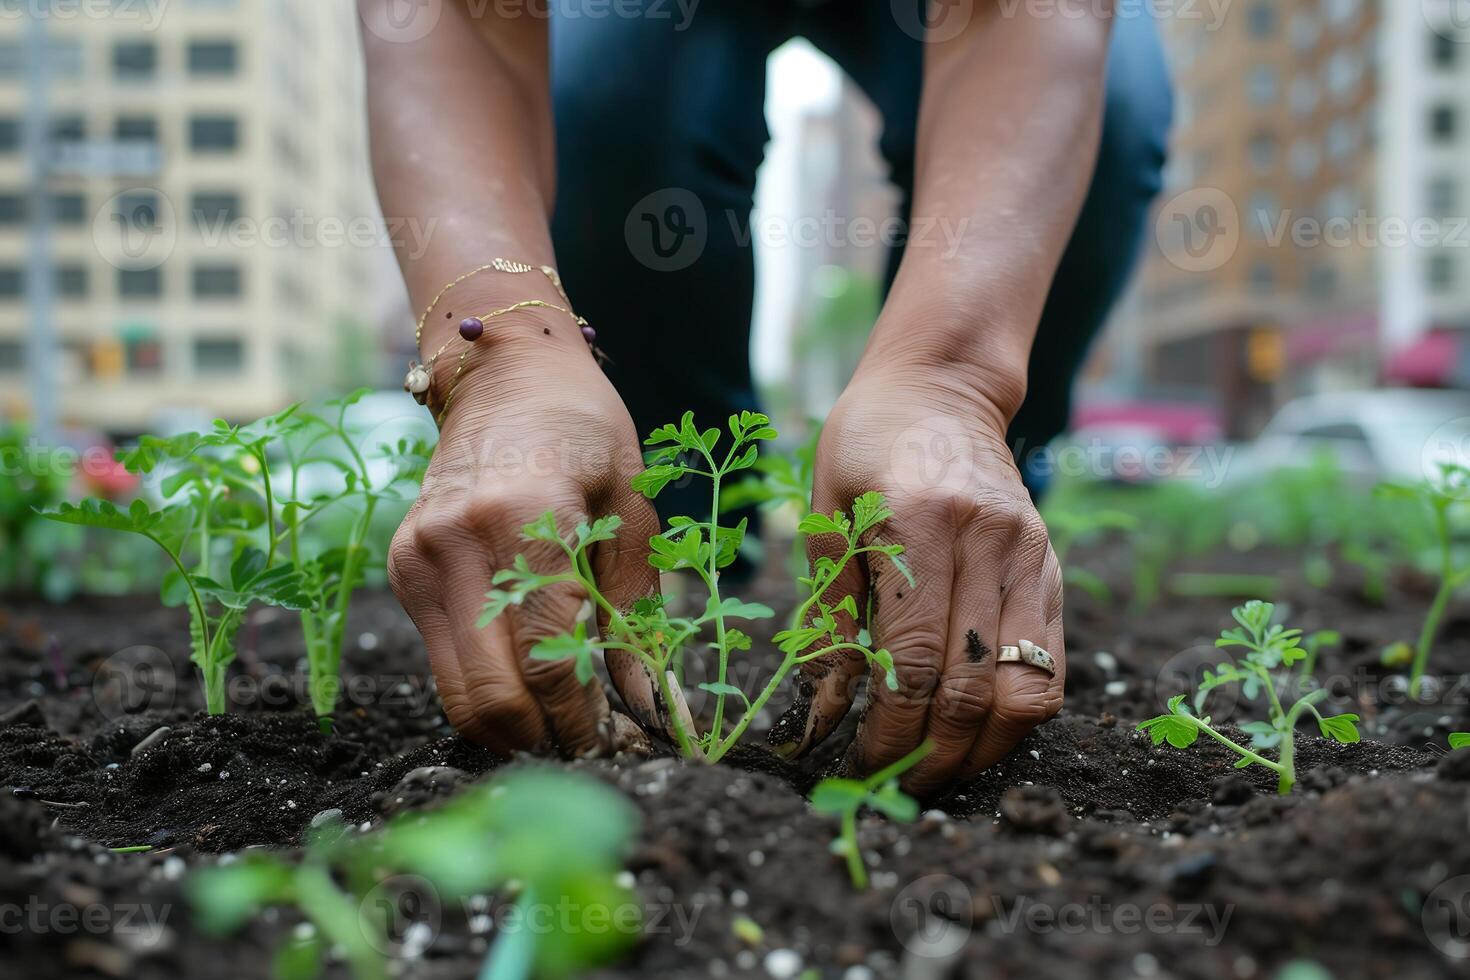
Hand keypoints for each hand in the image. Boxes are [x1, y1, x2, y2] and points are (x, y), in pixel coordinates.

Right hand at [388, 314, 661, 755]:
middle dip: (540, 741)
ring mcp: (419, 555)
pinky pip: (442, 657)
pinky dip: (484, 684)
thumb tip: (647, 708)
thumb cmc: (587, 435)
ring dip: (509, 726)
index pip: (547, 656)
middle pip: (488, 693)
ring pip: (454, 691)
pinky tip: (526, 679)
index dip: (581, 720)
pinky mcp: (403, 567)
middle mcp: (458, 541)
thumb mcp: (632, 513)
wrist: (505, 375)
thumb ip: (635, 614)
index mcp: (526, 517)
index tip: (612, 745)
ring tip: (559, 725)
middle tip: (585, 751)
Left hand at [772, 366, 1064, 795]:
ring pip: (1027, 688)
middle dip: (933, 754)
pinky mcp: (1053, 566)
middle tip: (896, 784)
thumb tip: (825, 713)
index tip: (861, 764)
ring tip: (941, 769)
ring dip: (984, 749)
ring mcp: (1030, 554)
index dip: (890, 729)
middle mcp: (986, 539)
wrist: (940, 386)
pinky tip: (978, 728)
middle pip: (972, 686)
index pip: (914, 660)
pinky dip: (1017, 712)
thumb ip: (830, 617)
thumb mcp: (826, 518)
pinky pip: (1052, 663)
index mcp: (916, 522)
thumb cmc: (864, 445)